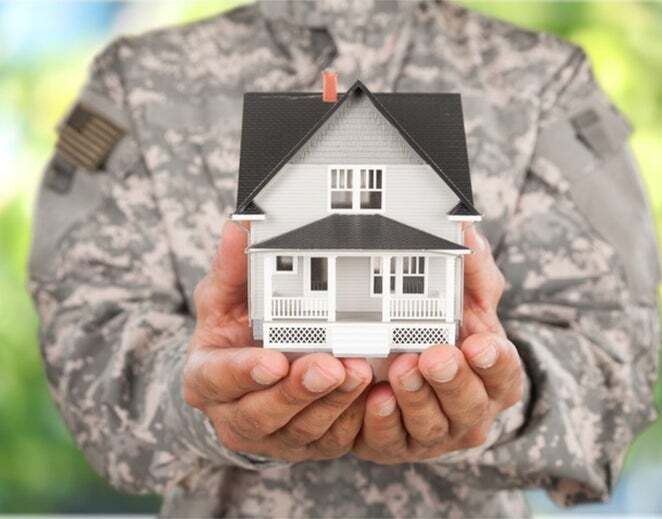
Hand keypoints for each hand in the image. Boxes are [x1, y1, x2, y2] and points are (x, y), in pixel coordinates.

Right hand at [183, 222, 371, 461]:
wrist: (247, 378)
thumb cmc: (233, 333)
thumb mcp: (224, 298)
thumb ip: (232, 268)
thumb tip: (239, 228)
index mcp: (207, 379)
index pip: (218, 379)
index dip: (244, 373)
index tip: (273, 361)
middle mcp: (235, 415)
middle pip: (263, 412)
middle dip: (299, 391)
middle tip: (330, 366)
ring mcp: (272, 435)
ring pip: (303, 429)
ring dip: (333, 404)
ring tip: (359, 373)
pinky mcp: (306, 443)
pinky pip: (332, 439)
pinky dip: (353, 420)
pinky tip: (373, 396)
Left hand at [353, 225, 523, 463]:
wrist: (404, 368)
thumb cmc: (446, 333)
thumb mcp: (464, 298)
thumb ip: (470, 268)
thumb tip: (465, 229)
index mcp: (494, 376)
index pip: (504, 372)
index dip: (494, 361)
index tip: (479, 343)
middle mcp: (470, 410)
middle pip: (469, 405)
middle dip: (452, 381)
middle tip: (434, 356)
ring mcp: (435, 433)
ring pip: (432, 426)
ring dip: (416, 400)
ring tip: (401, 370)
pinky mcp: (398, 444)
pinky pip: (392, 441)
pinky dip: (384, 423)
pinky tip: (374, 400)